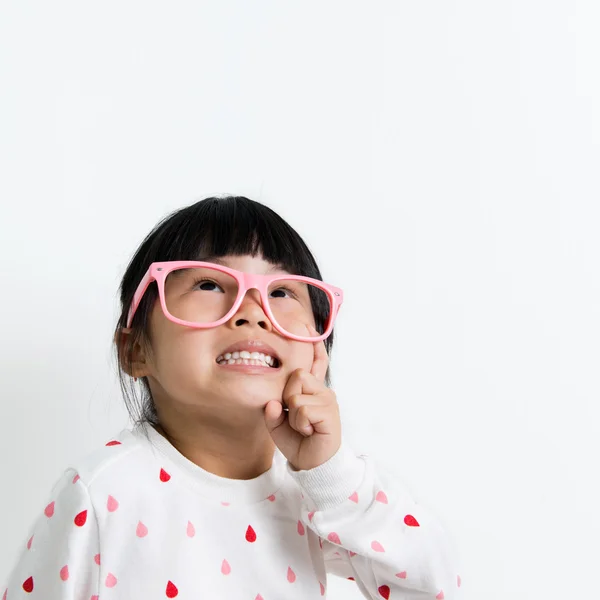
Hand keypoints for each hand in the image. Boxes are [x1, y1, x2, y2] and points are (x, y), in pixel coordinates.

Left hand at [264, 324, 341, 470]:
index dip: (313, 346)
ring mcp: (327, 399)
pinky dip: (299, 423)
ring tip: (302, 426)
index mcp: (311, 389)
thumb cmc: (297, 440)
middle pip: (296, 375)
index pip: (313, 362)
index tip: (308, 326)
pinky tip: (308, 431)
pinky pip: (302, 409)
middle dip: (287, 396)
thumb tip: (271, 403)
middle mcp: (321, 390)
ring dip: (292, 414)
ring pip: (296, 394)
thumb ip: (271, 411)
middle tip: (294, 415)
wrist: (312, 464)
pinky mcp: (329, 412)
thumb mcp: (278, 424)